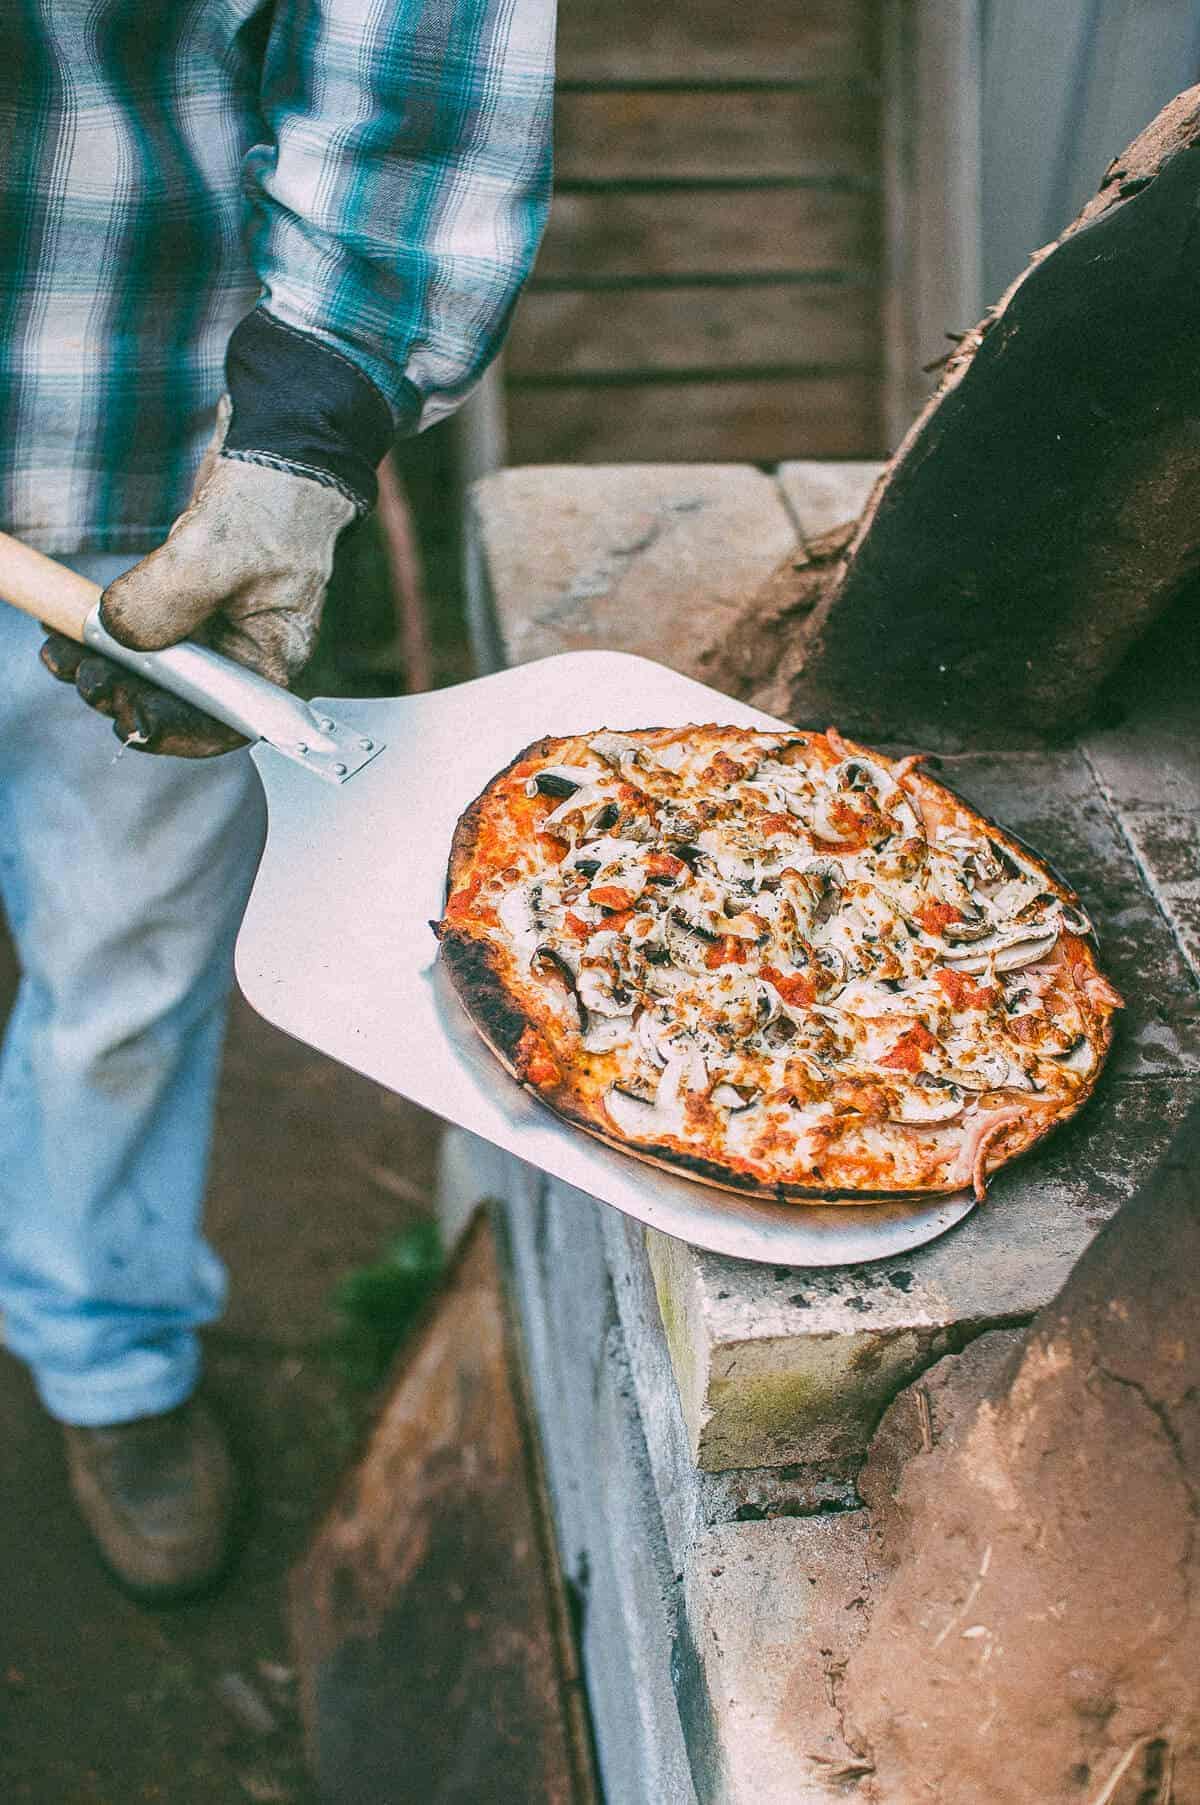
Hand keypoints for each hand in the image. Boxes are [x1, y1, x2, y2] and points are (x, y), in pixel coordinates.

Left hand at [42, 400, 356, 756]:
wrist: (280, 451)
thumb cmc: (277, 503)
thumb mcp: (220, 551)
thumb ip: (167, 599)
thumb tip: (115, 633)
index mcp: (271, 658)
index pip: (225, 723)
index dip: (177, 734)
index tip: (130, 722)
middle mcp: (241, 653)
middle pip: (179, 702)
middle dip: (125, 695)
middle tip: (83, 677)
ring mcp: (211, 630)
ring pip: (151, 672)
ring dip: (103, 669)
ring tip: (60, 653)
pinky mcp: (184, 605)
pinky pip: (140, 635)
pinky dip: (102, 636)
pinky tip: (66, 627)